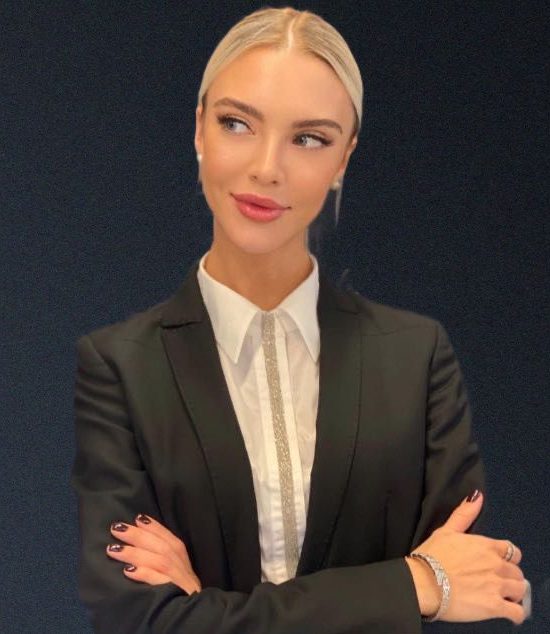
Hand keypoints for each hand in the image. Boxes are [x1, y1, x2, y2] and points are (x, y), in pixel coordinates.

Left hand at [106, 514, 201, 594]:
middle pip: (162, 547)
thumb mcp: (177, 578)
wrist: (193, 620)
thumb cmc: (180, 599)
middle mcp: (184, 570)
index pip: (170, 540)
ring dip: (135, 553)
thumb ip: (163, 562)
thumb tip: (140, 544)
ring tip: (114, 549)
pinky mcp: (175, 597)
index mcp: (184, 563)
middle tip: (116, 528)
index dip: (155, 528)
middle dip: (139, 536)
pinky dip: (145, 574)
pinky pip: (160, 582)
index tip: (138, 518)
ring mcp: (180, 583)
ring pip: (159, 561)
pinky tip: (128, 570)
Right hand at [405, 491, 526, 624]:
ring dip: (513, 594)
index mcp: (486, 546)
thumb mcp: (446, 530)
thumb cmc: (432, 556)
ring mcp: (497, 586)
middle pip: (517, 572)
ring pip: (520, 590)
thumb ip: (464, 514)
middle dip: (509, 577)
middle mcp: (496, 564)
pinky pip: (517, 613)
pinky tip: (506, 612)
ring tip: (502, 597)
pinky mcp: (495, 607)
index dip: (508, 558)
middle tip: (496, 582)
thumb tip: (477, 496)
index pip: (512, 551)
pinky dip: (515, 613)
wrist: (424, 583)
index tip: (499, 564)